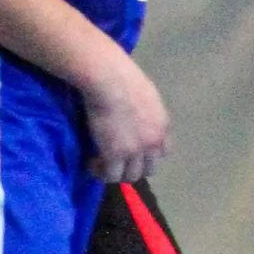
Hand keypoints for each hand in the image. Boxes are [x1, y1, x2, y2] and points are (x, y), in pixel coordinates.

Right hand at [79, 46, 169, 181]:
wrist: (109, 79)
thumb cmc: (122, 76)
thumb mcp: (145, 93)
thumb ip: (145, 109)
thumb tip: (133, 113)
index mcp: (162, 125)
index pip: (162, 152)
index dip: (147, 154)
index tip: (131, 151)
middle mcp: (154, 142)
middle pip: (148, 169)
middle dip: (133, 168)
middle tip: (114, 161)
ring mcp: (136, 151)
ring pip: (131, 176)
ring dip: (116, 173)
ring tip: (100, 164)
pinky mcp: (116, 155)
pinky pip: (111, 176)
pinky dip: (101, 172)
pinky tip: (90, 163)